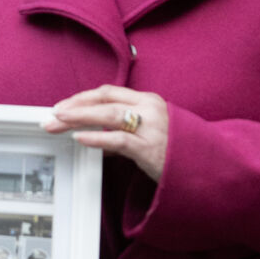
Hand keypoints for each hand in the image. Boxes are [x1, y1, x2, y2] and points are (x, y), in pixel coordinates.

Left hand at [44, 84, 168, 182]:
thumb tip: (94, 136)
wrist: (208, 166)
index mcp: (148, 100)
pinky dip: (97, 138)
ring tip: (59, 121)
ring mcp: (151, 127)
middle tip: (52, 115)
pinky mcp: (151, 148)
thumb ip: (123, 130)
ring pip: (109, 114)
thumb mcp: (150, 132)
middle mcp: (149, 108)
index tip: (63, 106)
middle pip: (104, 100)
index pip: (108, 92)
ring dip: (80, 117)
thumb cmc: (178, 149)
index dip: (82, 97)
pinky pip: (119, 140)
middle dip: (74, 106)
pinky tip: (81, 138)